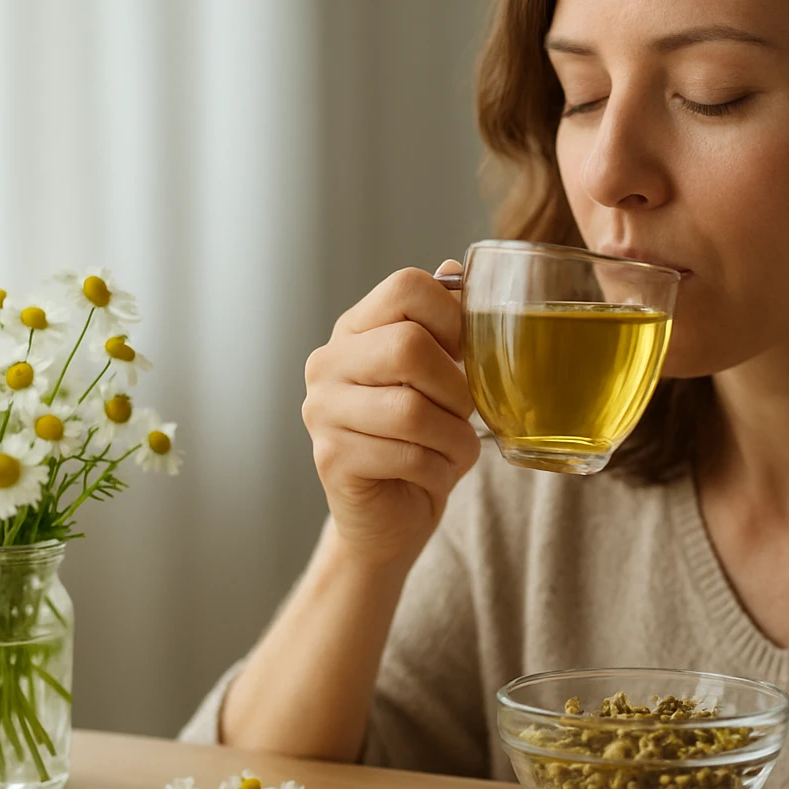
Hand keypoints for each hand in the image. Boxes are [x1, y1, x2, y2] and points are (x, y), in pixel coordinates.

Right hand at [301, 262, 480, 568]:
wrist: (389, 519)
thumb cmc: (423, 440)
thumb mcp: (440, 379)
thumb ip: (447, 327)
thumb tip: (458, 269)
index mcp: (356, 329)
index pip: (406, 286)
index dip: (454, 316)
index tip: (466, 354)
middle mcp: (328, 362)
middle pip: (409, 346)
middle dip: (456, 386)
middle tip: (463, 412)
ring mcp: (322, 411)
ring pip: (411, 409)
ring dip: (453, 436)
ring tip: (454, 448)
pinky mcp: (331, 458)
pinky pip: (407, 455)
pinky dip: (440, 469)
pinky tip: (435, 473)